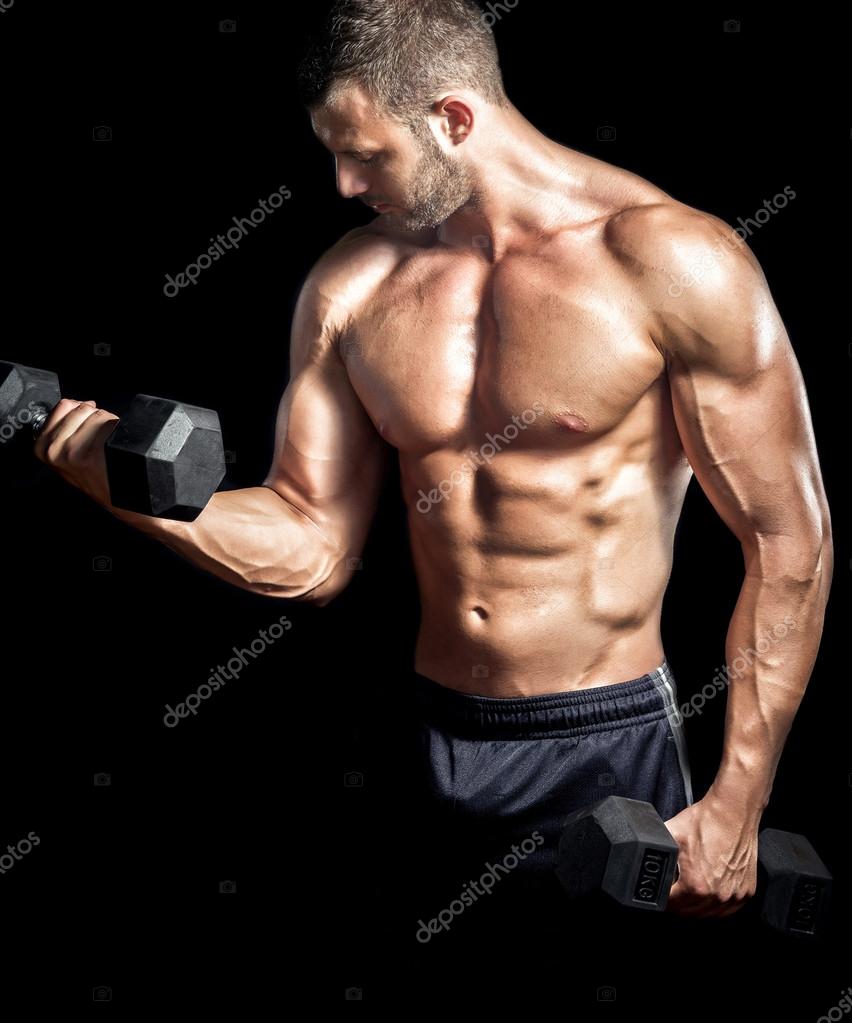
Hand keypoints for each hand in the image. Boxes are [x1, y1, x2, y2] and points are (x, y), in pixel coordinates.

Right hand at [33, 398, 119, 508]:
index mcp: (42, 446)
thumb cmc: (92, 475)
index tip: (87, 416)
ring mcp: (72, 449)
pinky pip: (107, 422)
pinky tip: (114, 441)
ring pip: (95, 414)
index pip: (62, 406)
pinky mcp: (92, 451)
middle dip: (94, 414)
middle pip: (80, 408)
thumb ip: (63, 429)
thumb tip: (78, 404)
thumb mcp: (65, 454)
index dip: (79, 407)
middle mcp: (53, 448)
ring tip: (107, 439)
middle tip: (99, 432)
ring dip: (106, 421)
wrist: (113, 496)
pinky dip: (116, 427)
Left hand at [663, 790, 758, 917]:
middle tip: (672, 893)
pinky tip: (709, 896)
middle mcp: (717, 896)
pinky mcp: (746, 892)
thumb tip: (641, 855)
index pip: (670, 906)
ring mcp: (734, 896)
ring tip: (688, 895)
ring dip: (696, 908)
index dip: (659, 899)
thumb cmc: (705, 821)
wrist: (733, 811)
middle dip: (677, 905)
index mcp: (696, 886)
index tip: (658, 893)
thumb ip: (655, 851)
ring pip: (709, 915)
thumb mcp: (670, 835)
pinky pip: (728, 910)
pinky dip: (717, 906)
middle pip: (689, 913)